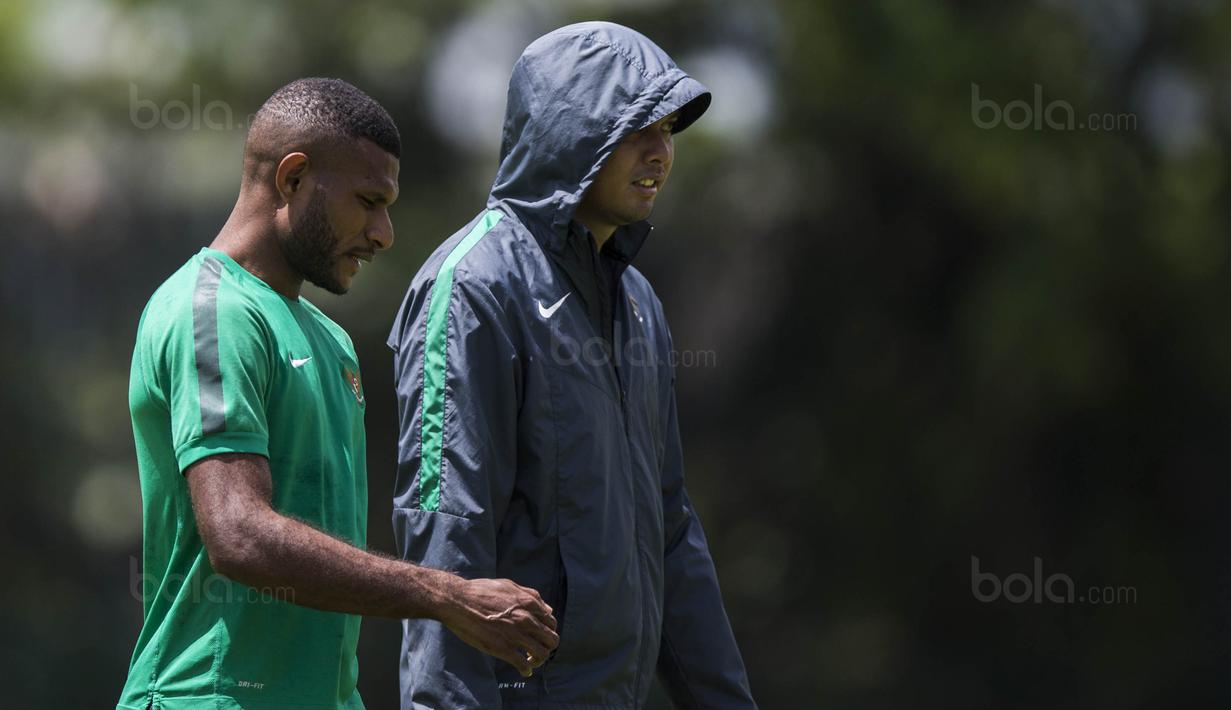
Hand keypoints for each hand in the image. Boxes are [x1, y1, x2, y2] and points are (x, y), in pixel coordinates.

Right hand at [441, 577, 559, 676]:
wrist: (458, 601)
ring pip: (541, 654)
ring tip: (530, 662)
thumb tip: (548, 609)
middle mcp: (526, 620)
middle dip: (547, 647)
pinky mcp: (502, 648)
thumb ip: (531, 596)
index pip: (551, 622)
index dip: (548, 631)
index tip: (540, 637)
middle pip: (552, 640)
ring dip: (538, 661)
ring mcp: (515, 635)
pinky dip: (526, 670)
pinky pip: (522, 664)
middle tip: (537, 650)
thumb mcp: (509, 586)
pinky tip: (523, 671)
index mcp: (529, 604)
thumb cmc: (480, 591)